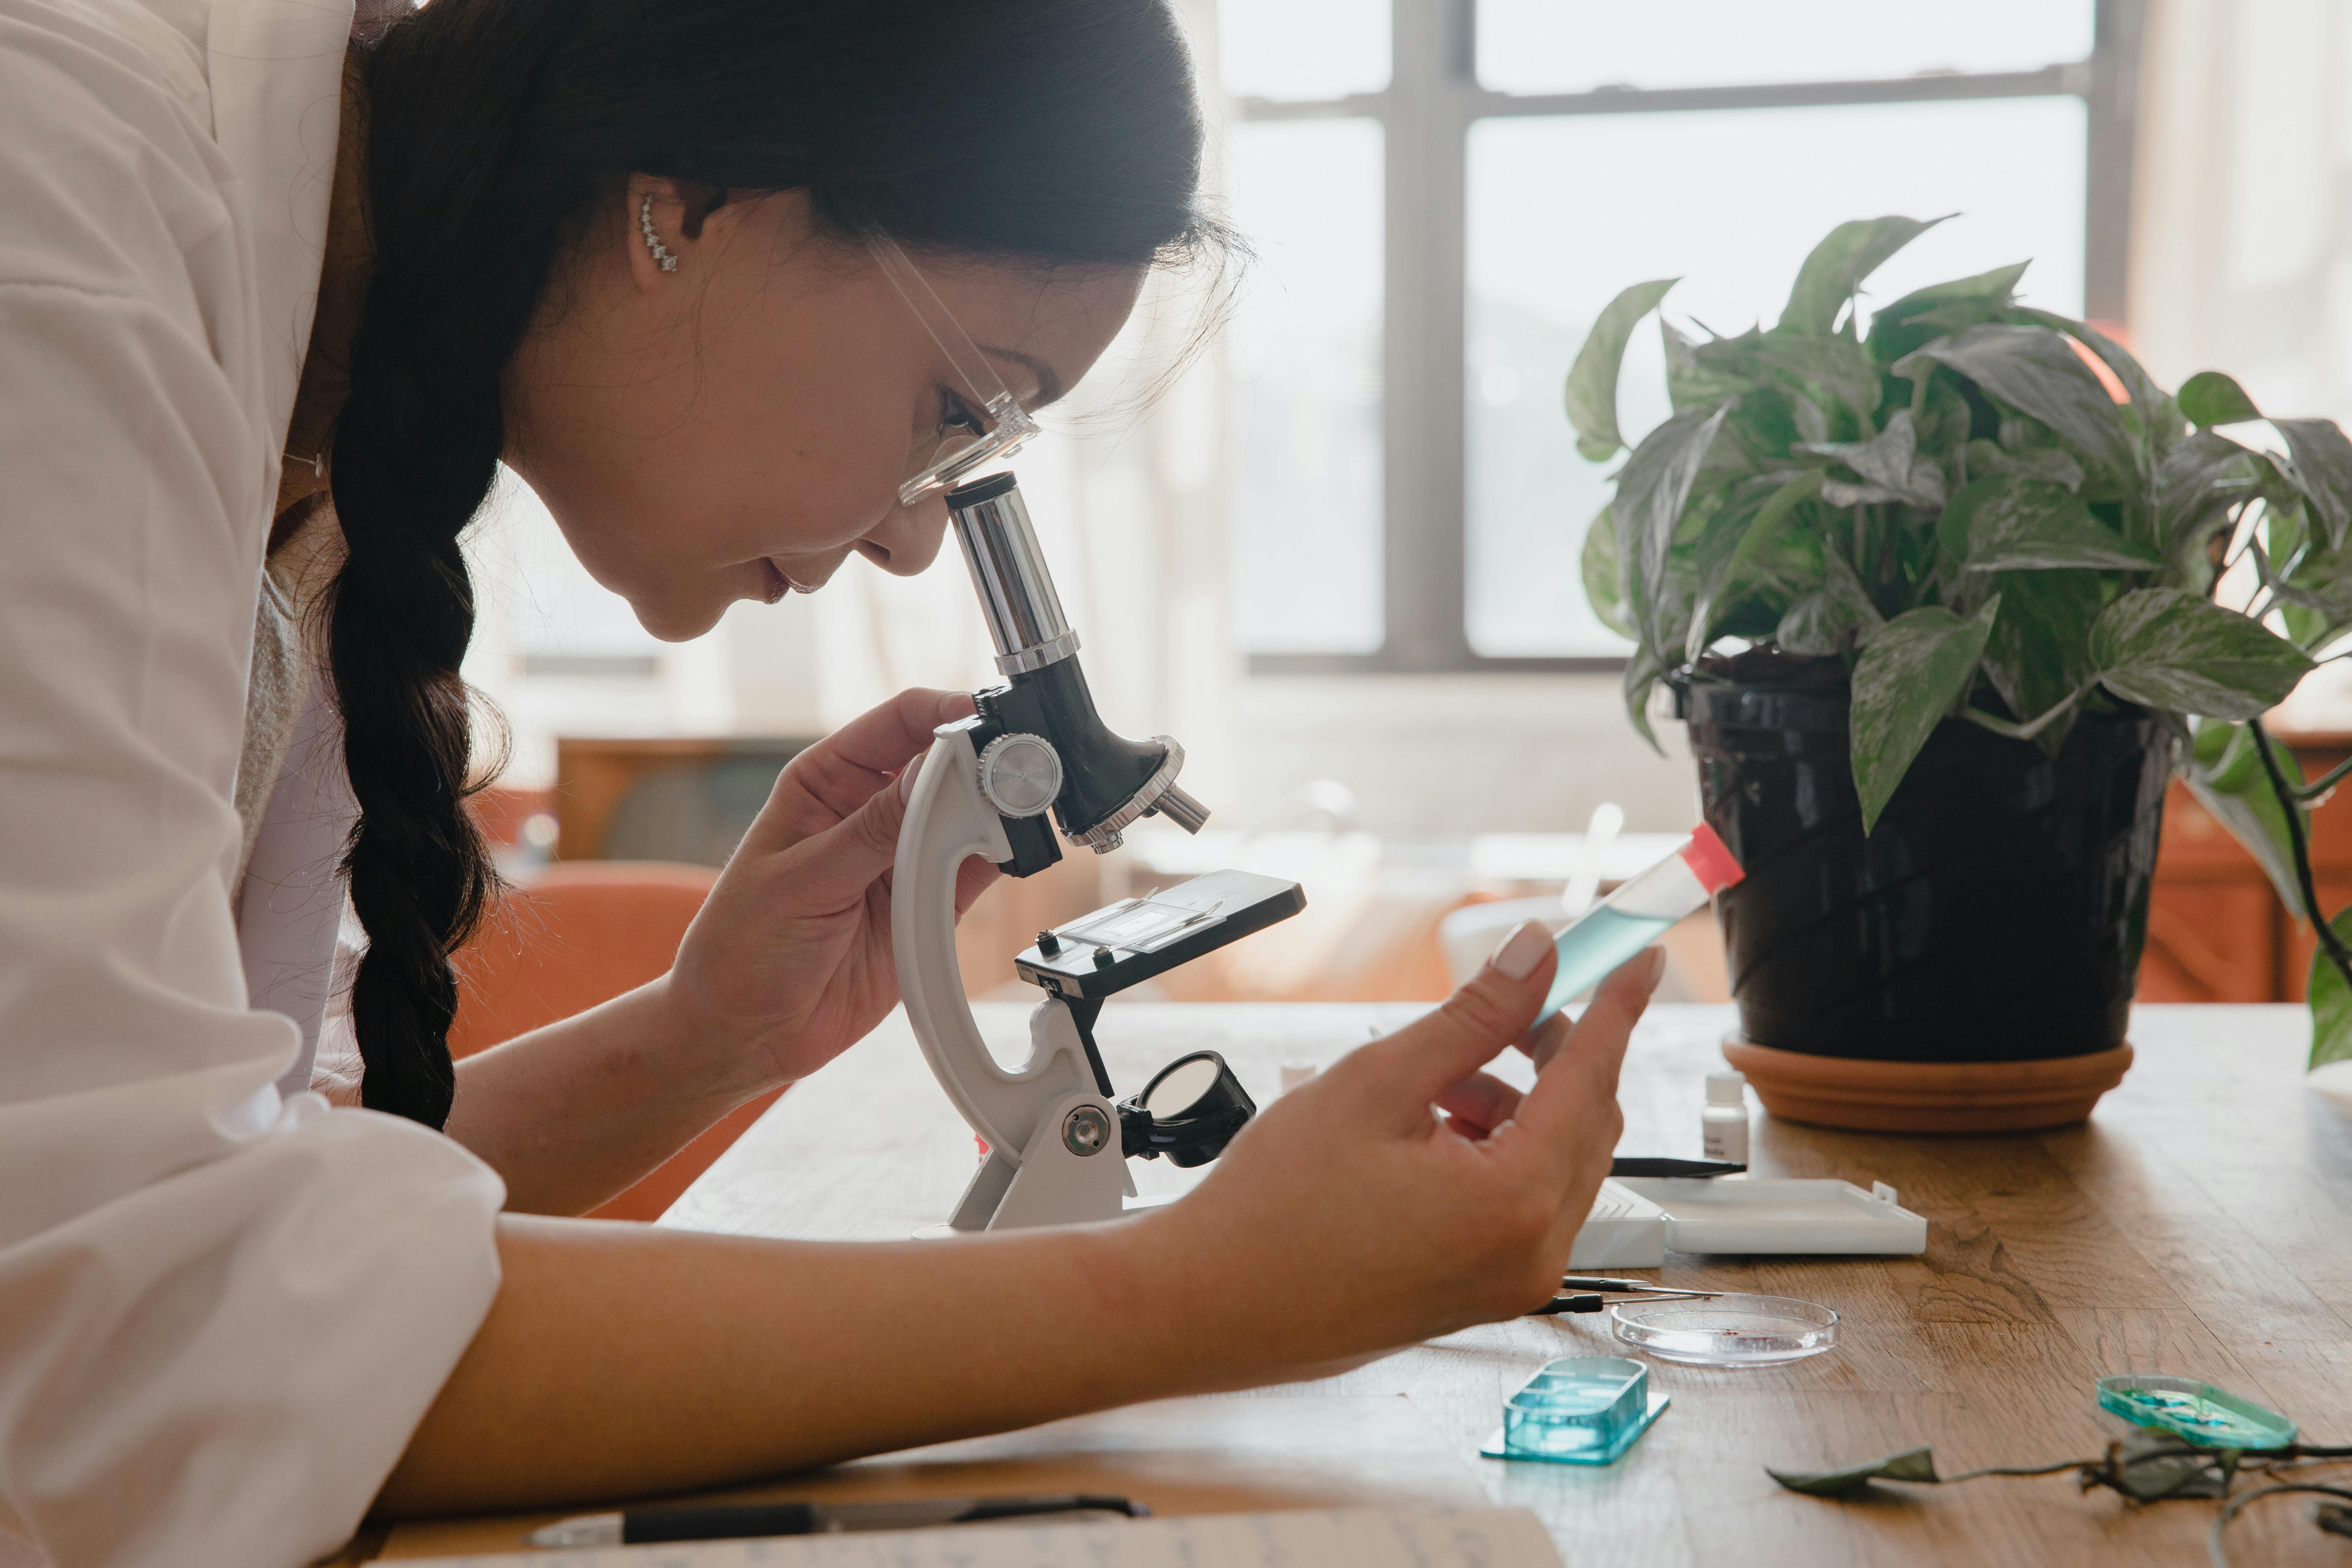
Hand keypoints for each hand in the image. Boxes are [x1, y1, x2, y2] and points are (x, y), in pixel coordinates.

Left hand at [661, 689, 999, 1095]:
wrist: (747, 1034)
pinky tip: (1010, 853)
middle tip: (1013, 774)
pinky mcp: (928, 904)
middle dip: (981, 763)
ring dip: (995, 812)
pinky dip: (1000, 859)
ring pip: (968, 815)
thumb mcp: (803, 879)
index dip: (946, 712)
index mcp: (826, 782)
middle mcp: (869, 811)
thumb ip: (874, 829)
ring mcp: (902, 857)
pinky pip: (976, 869)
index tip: (984, 721)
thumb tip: (935, 772)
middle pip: (944, 764)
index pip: (898, 722)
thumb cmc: (741, 947)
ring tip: (1015, 816)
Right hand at [1143, 921, 1661, 1373]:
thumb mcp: (1375, 1085)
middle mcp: (1530, 1255)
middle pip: (1587, 1123)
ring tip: (1430, 1083)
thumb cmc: (1273, 1210)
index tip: (1638, 958)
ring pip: (1553, 1161)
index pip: (1592, 1078)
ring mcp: (1510, 1283)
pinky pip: (1521, 1203)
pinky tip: (1426, 1132)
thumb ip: (1471, 1018)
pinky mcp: (1484, 1293)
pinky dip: (1494, 1151)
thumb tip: (1535, 958)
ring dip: (1513, 1102)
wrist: (1211, 1305)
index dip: (1615, 1007)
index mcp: (1513, 1202)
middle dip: (1554, 1053)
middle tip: (1510, 1003)